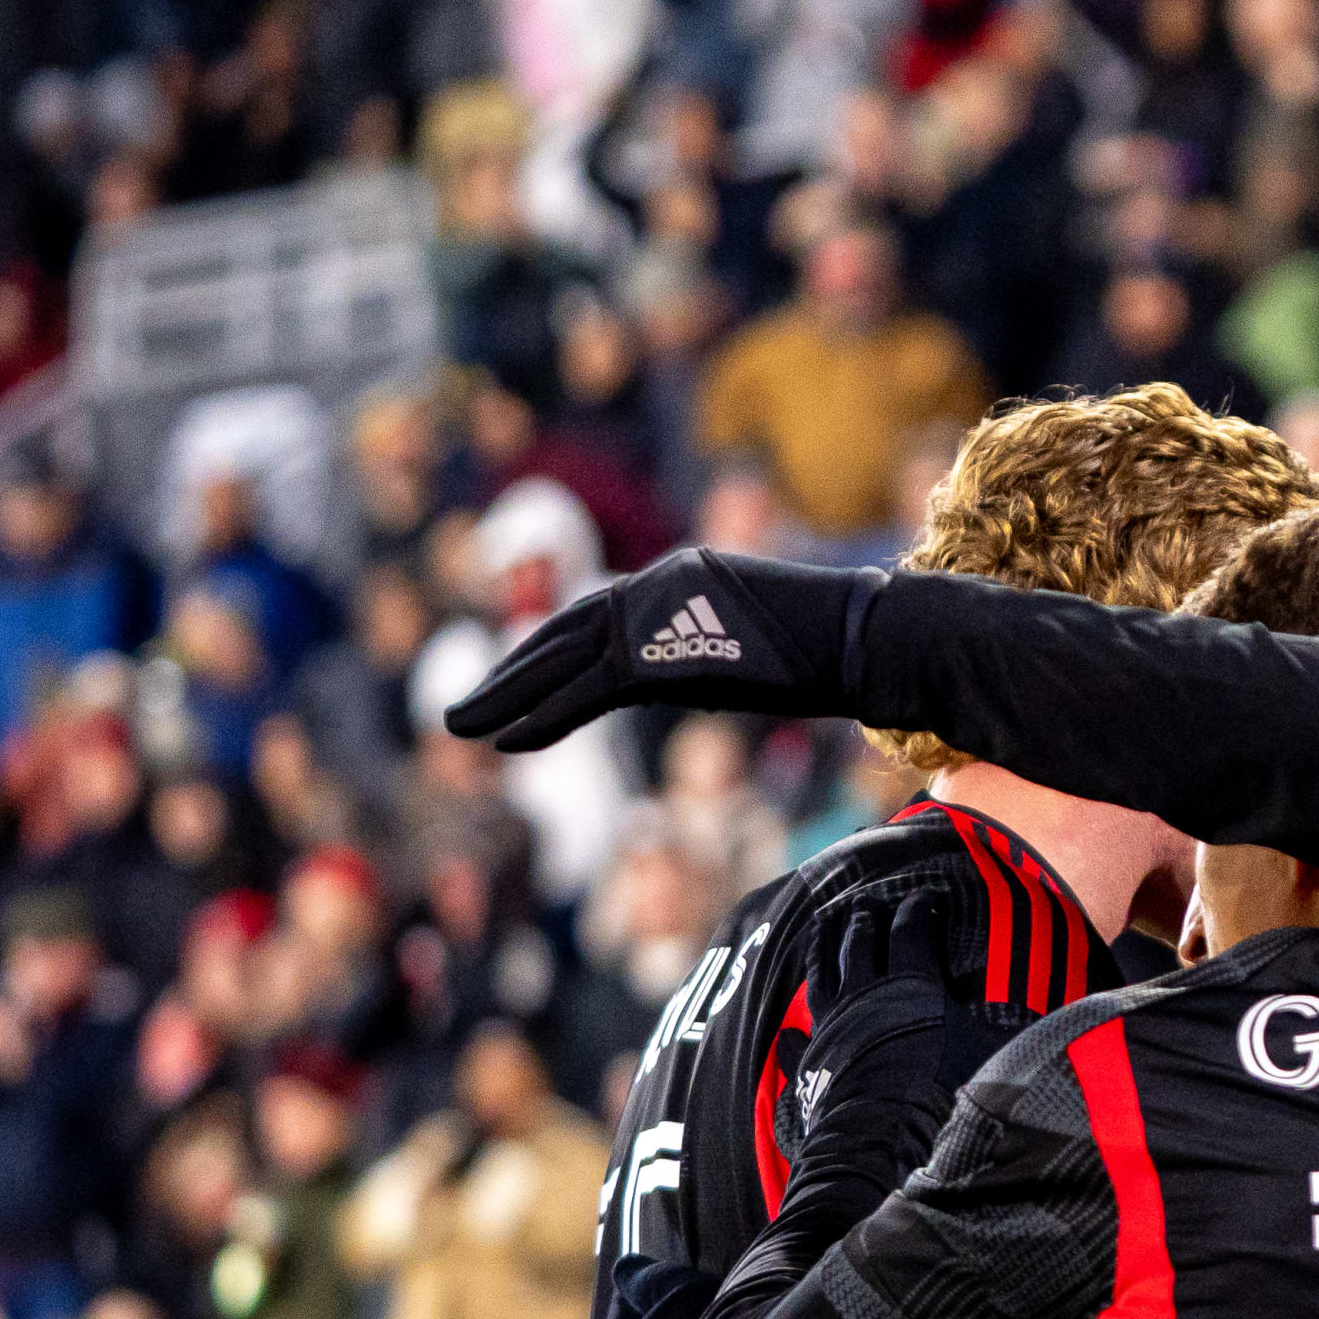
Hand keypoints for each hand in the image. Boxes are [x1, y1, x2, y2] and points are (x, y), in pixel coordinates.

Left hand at [444, 548, 880, 752]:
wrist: (861, 638)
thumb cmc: (836, 648)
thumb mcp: (759, 644)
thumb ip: (712, 650)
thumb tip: (693, 675)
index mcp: (683, 578)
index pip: (601, 618)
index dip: (550, 652)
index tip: (515, 684)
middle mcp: (659, 583)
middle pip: (568, 630)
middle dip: (511, 671)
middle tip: (462, 708)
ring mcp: (656, 611)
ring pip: (561, 657)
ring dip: (504, 693)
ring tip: (458, 724)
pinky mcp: (659, 651)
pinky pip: (583, 690)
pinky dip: (541, 715)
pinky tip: (505, 740)